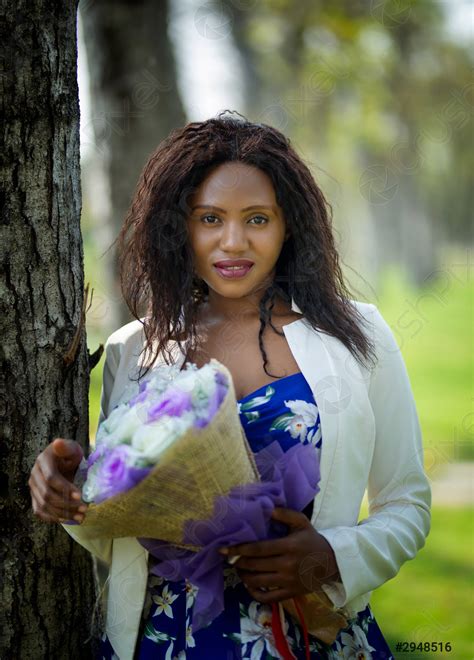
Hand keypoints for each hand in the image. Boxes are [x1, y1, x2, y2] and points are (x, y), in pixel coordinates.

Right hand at [29, 438, 86, 523]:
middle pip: (47, 494)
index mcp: (43, 461)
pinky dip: (53, 518)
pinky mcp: (34, 497)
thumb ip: (66, 447)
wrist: (62, 462)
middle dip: (66, 504)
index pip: (51, 478)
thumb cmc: (69, 455)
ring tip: (81, 517)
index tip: (80, 495)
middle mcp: (34, 475)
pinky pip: (40, 511)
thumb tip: (57, 443)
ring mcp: (33, 487)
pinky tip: (68, 520)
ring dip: (63, 514)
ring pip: (44, 505)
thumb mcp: (71, 448)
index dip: (65, 488)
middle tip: (84, 509)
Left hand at [219, 507, 340, 603]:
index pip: (258, 549)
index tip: (224, 549)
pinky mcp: (290, 593)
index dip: (238, 549)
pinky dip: (254, 593)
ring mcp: (288, 581)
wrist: (332, 562)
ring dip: (243, 576)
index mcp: (288, 546)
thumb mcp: (301, 522)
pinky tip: (249, 584)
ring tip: (238, 568)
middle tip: (228, 558)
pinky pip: (267, 597)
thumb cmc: (313, 540)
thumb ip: (283, 514)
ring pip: (258, 582)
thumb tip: (265, 508)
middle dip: (237, 562)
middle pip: (254, 566)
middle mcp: (287, 565)